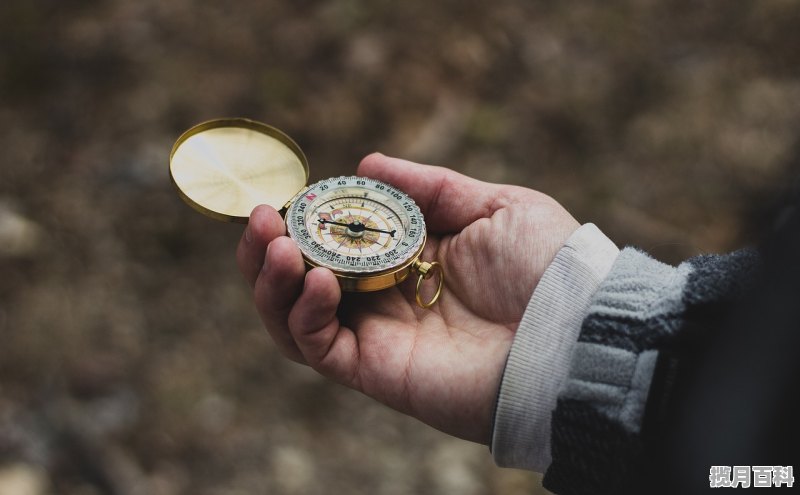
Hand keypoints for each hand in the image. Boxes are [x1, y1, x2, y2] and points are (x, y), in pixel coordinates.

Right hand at [236, 153, 578, 443]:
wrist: (570, 332)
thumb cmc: (544, 266)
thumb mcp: (493, 205)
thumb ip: (429, 187)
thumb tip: (366, 165)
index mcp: (408, 258)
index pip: (336, 240)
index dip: (305, 218)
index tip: (289, 194)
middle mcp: (383, 297)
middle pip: (302, 279)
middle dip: (270, 248)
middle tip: (261, 218)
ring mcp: (376, 336)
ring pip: (294, 316)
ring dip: (271, 280)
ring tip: (275, 243)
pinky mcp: (374, 371)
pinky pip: (317, 348)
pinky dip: (301, 314)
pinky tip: (314, 279)